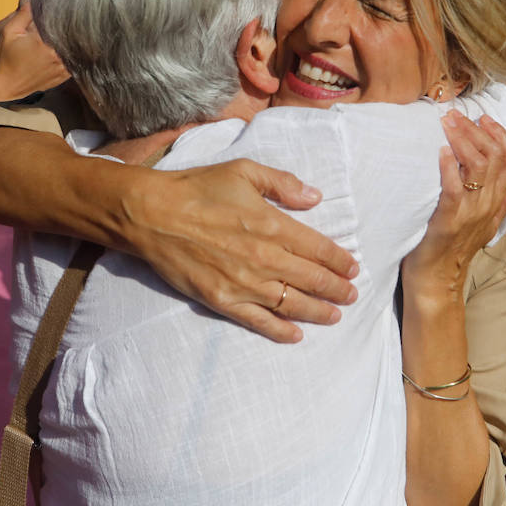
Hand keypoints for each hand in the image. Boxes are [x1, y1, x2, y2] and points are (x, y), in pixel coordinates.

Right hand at [0, 2, 69, 97]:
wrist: (3, 86)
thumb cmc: (3, 58)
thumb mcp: (9, 31)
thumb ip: (25, 14)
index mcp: (44, 43)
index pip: (64, 24)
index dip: (68, 15)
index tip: (70, 9)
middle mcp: (57, 57)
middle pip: (72, 36)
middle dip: (71, 28)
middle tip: (75, 20)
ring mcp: (61, 69)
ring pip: (76, 50)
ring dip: (74, 42)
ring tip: (74, 34)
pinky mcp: (62, 77)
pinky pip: (74, 62)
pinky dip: (72, 55)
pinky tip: (67, 49)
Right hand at [125, 160, 359, 342]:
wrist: (152, 215)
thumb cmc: (198, 188)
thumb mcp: (244, 171)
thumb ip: (283, 184)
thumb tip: (315, 196)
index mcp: (273, 225)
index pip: (319, 248)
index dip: (341, 261)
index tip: (354, 268)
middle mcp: (264, 258)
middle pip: (312, 279)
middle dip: (337, 289)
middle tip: (352, 295)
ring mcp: (244, 283)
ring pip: (292, 304)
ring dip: (319, 312)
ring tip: (335, 315)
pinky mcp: (222, 300)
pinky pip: (259, 321)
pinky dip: (281, 331)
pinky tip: (297, 334)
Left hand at [401, 111, 505, 295]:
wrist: (438, 282)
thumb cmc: (455, 249)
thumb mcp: (487, 221)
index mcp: (496, 202)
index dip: (500, 135)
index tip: (484, 118)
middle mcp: (487, 205)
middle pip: (494, 157)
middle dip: (476, 130)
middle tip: (456, 113)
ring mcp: (470, 212)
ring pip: (477, 167)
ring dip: (462, 140)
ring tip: (448, 123)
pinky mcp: (449, 220)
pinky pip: (454, 189)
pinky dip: (448, 167)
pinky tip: (442, 151)